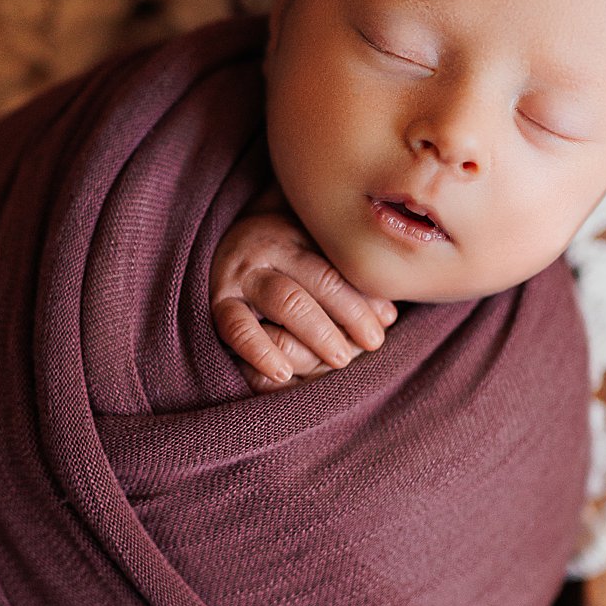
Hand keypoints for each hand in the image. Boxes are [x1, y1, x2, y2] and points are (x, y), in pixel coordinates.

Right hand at [210, 184, 398, 391]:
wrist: (222, 249)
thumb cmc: (284, 261)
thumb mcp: (313, 256)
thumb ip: (346, 282)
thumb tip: (388, 318)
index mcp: (298, 233)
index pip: (339, 266)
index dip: (365, 296)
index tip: (388, 321)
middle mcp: (269, 248)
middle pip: (320, 280)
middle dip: (351, 314)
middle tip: (372, 343)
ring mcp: (241, 275)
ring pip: (286, 300)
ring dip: (318, 332)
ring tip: (342, 358)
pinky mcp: (218, 304)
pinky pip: (236, 328)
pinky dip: (259, 350)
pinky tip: (283, 372)